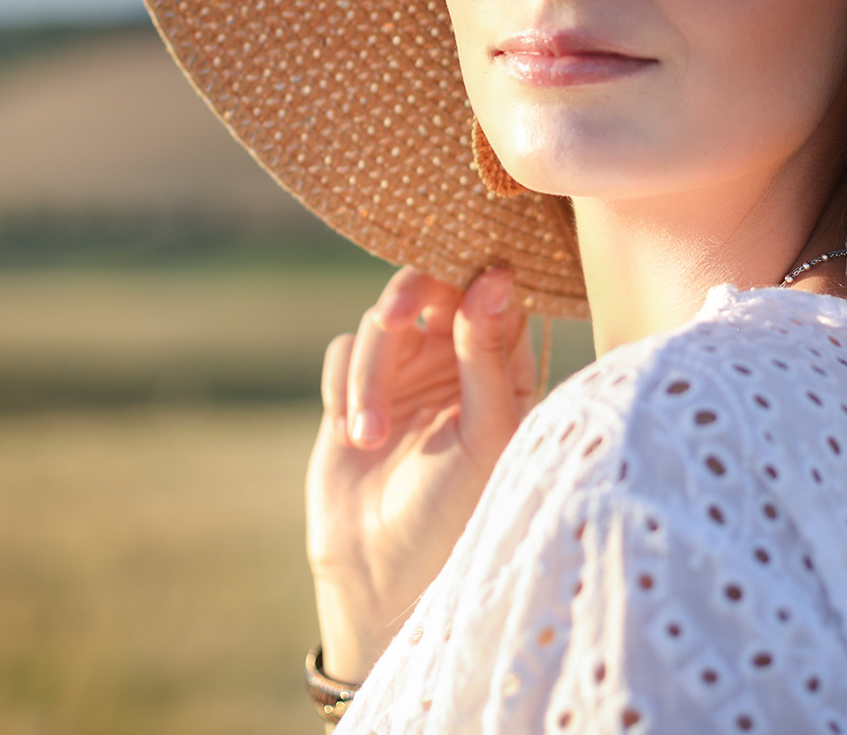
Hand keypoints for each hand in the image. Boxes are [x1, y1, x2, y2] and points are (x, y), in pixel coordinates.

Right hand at [305, 265, 535, 681]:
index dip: (471, 274)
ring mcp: (405, 374)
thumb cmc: (456, 511)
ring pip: (380, 321)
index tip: (456, 286)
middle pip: (433, 286)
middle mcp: (456, 362)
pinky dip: (344, 384)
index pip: (493, 291)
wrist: (384, 573)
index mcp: (504, 368)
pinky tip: (355, 436)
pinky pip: (343, 350)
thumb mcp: (485, 431)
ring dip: (370, 371)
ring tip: (370, 435)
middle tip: (394, 318)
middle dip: (409, 295)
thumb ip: (487, 353)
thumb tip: (495, 276)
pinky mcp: (354, 390)